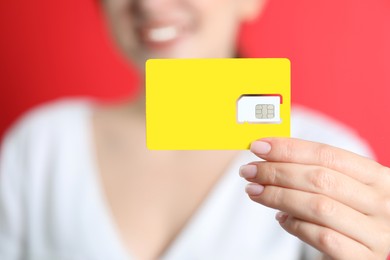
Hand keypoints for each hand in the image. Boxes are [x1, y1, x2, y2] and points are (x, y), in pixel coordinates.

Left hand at [239, 138, 389, 259]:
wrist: (358, 253)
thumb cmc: (344, 213)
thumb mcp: (338, 188)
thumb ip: (311, 169)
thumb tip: (266, 151)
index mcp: (378, 176)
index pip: (328, 154)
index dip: (289, 149)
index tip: (258, 146)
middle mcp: (383, 203)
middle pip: (320, 179)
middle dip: (277, 172)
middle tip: (249, 171)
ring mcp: (377, 233)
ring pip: (318, 207)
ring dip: (278, 196)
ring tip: (254, 191)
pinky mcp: (363, 258)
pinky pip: (322, 237)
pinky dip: (295, 225)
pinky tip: (280, 218)